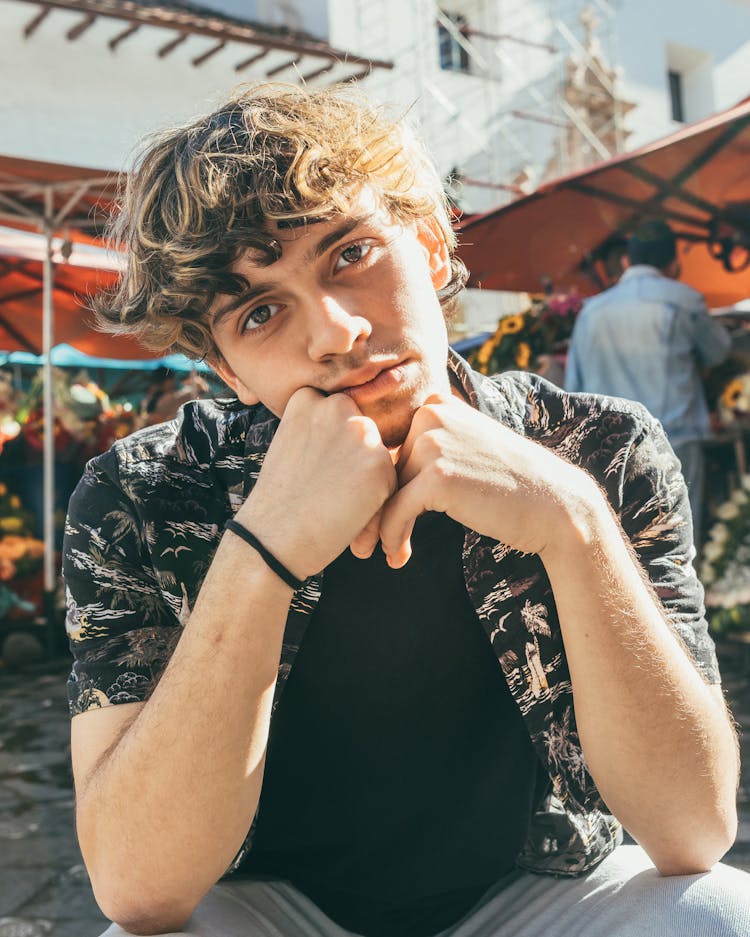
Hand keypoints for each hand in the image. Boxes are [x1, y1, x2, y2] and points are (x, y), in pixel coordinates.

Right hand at [237, 387, 396, 578]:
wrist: (271, 537)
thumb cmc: (280, 497)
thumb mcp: (292, 442)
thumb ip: (323, 426)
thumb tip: (363, 428)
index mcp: (310, 396)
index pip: (341, 415)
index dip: (331, 447)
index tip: (311, 468)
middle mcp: (337, 406)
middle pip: (363, 434)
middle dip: (353, 462)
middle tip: (323, 489)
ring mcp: (361, 433)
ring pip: (379, 458)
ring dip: (366, 482)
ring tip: (332, 502)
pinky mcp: (380, 464)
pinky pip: (392, 483)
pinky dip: (376, 504)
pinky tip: (347, 515)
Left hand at [379, 393, 592, 566]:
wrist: (555, 505)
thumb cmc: (512, 484)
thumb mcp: (468, 446)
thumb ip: (432, 444)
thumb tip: (379, 471)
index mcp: (438, 404)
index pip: (394, 447)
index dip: (385, 485)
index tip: (383, 516)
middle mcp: (432, 414)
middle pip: (386, 470)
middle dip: (379, 508)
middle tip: (375, 543)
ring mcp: (434, 443)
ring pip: (387, 492)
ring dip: (383, 528)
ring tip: (388, 554)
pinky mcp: (436, 477)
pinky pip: (395, 512)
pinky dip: (392, 537)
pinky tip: (398, 557)